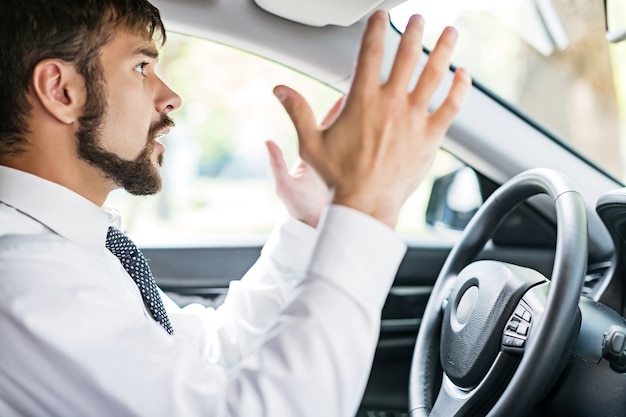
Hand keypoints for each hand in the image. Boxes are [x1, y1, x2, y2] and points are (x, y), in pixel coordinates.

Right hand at [273, 11, 470, 227]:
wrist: (365, 204)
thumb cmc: (338, 176)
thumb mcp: (311, 142)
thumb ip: (298, 111)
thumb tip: (279, 89)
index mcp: (362, 100)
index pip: (371, 52)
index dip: (377, 28)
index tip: (381, 16)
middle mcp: (391, 104)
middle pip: (406, 55)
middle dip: (414, 32)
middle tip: (418, 19)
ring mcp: (414, 119)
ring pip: (434, 74)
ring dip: (443, 48)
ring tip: (450, 31)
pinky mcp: (431, 136)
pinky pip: (452, 106)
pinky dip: (460, 87)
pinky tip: (463, 74)